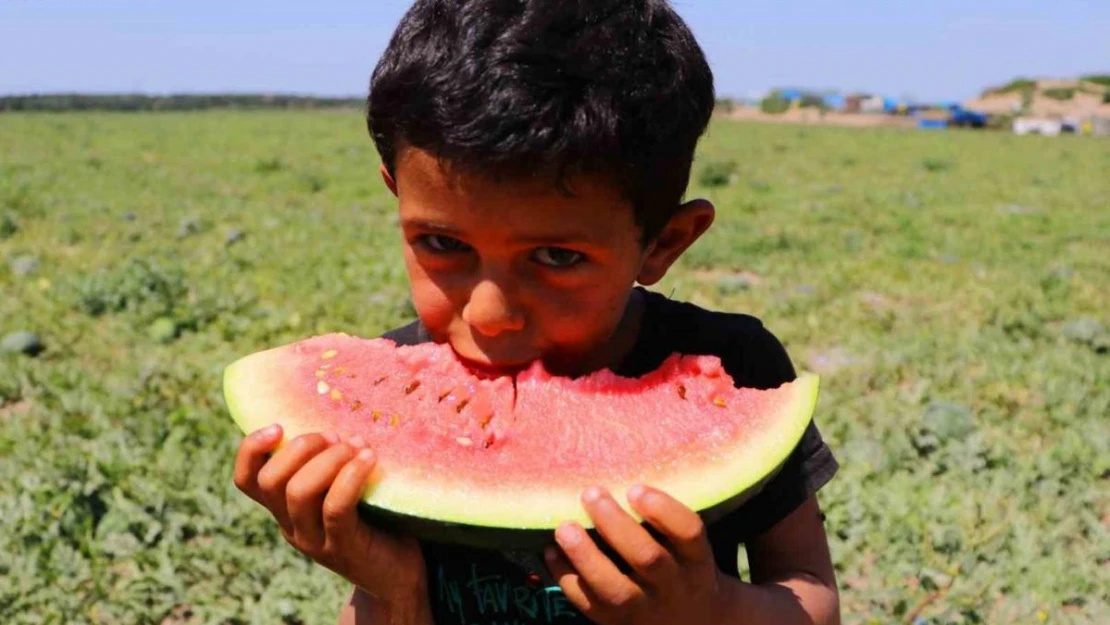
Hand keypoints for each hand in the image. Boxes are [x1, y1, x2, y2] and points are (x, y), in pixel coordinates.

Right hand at [233, 424, 427, 607]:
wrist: (397, 572)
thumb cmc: (374, 518)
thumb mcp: (341, 487)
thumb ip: (329, 462)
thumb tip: (337, 405)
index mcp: (284, 508)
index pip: (246, 480)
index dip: (251, 449)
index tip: (279, 425)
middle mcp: (291, 525)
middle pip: (271, 481)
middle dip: (302, 447)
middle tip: (335, 436)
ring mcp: (314, 540)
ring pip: (299, 492)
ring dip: (329, 459)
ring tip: (357, 446)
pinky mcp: (343, 548)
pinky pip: (335, 508)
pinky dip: (351, 477)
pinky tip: (370, 458)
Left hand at [545, 485, 725, 624]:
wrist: (693, 622)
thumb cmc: (681, 566)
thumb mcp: (687, 547)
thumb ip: (663, 520)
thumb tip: (617, 469)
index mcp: (696, 560)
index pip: (689, 533)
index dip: (663, 510)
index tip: (635, 487)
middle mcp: (673, 586)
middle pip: (647, 558)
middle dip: (615, 525)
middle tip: (591, 494)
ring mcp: (645, 610)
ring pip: (615, 589)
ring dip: (586, 556)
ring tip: (564, 528)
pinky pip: (589, 606)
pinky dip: (567, 578)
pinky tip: (552, 553)